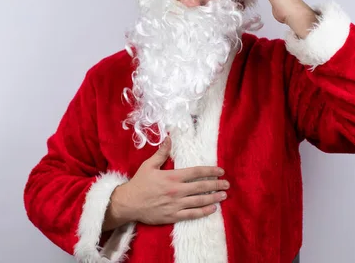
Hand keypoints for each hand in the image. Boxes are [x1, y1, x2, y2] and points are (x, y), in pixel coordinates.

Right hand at [108, 137, 228, 225]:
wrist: (128, 204)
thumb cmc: (139, 183)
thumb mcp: (149, 165)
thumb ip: (162, 153)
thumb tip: (169, 138)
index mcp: (172, 177)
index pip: (196, 172)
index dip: (210, 171)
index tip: (220, 171)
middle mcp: (176, 191)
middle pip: (201, 187)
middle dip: (216, 185)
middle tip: (227, 184)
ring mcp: (176, 204)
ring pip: (199, 201)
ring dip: (213, 197)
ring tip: (224, 195)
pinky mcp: (173, 216)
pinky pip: (192, 214)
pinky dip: (204, 212)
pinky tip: (213, 209)